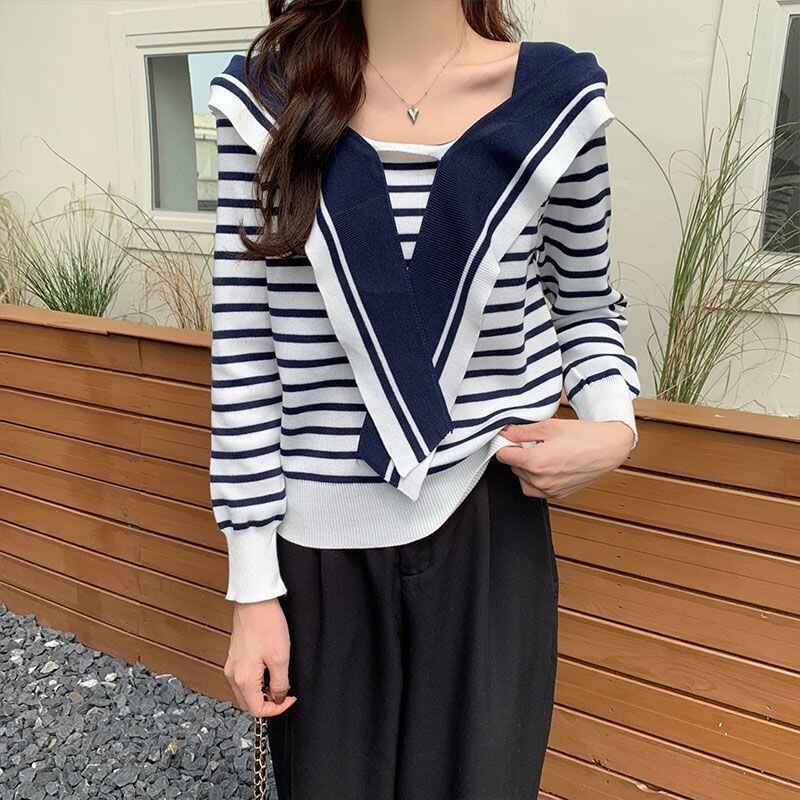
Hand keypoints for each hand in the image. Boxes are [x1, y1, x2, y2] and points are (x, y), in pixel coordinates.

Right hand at [225, 598, 297, 716]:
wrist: (254, 601)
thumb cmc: (267, 625)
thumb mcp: (280, 657)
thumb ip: (280, 683)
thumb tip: (278, 698)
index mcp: (243, 679)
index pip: (257, 710)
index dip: (276, 709)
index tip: (289, 698)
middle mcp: (233, 675)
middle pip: (249, 703)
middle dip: (267, 703)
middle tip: (284, 691)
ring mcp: (231, 665)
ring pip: (245, 692)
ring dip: (261, 692)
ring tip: (278, 679)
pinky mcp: (234, 656)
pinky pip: (243, 678)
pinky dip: (256, 681)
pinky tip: (268, 669)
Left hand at [495, 418, 634, 498]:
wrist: (610, 448)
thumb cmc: (584, 436)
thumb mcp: (549, 426)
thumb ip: (522, 431)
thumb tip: (505, 432)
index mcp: (535, 462)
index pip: (503, 456)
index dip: (506, 444)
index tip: (511, 438)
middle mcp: (541, 480)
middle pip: (513, 467)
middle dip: (519, 454)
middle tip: (533, 443)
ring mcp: (550, 490)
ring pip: (523, 479)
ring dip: (526, 468)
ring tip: (542, 454)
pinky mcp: (559, 494)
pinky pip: (537, 490)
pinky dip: (536, 480)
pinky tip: (548, 466)